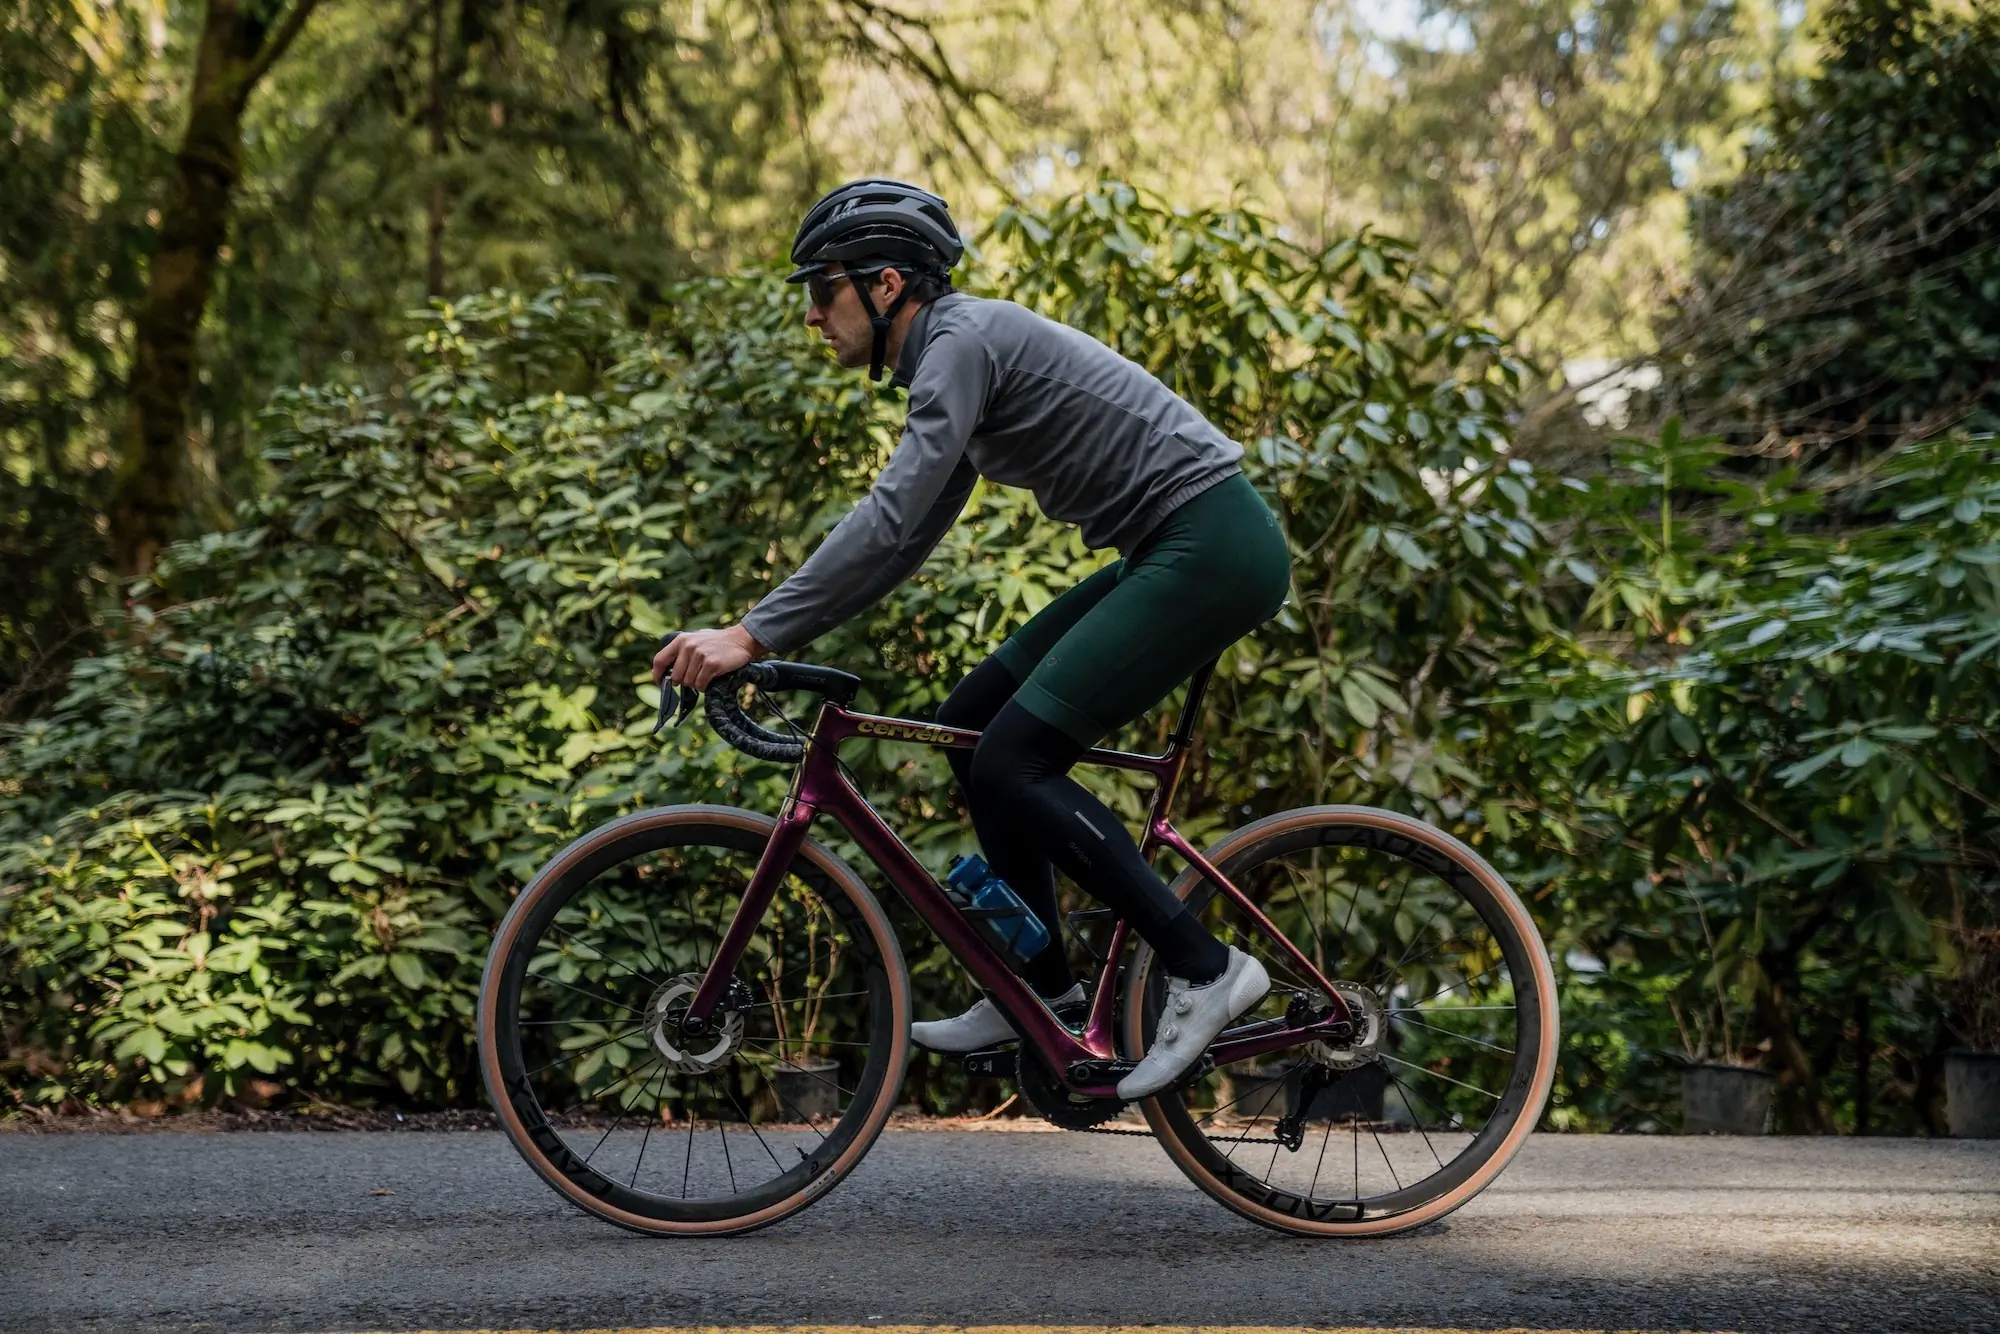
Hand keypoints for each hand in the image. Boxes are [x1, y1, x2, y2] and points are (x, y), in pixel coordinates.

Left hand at [652, 625, 766, 691]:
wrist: (741, 639)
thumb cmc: (718, 642)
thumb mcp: (696, 639)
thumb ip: (681, 651)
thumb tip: (668, 671)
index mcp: (681, 640)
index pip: (660, 660)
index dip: (657, 675)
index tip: (661, 682)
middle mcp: (688, 646)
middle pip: (676, 677)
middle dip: (684, 682)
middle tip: (695, 677)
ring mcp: (700, 655)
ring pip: (689, 682)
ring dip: (697, 683)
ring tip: (706, 675)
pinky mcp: (711, 664)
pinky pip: (700, 684)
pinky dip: (705, 686)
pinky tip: (712, 678)